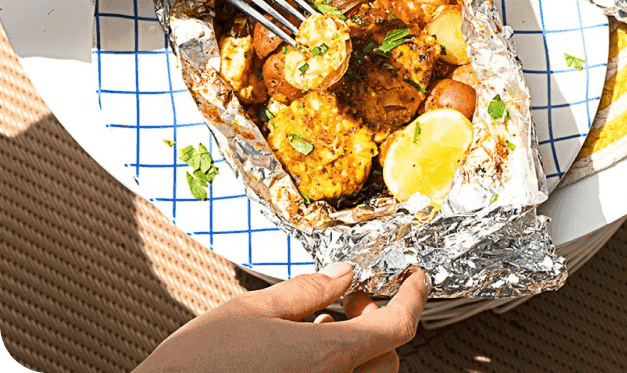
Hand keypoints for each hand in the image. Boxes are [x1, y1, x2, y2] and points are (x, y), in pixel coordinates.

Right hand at [132, 263, 429, 372]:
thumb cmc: (196, 366)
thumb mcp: (251, 310)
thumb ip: (306, 291)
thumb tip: (343, 275)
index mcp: (326, 358)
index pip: (397, 326)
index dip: (415, 296)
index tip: (418, 276)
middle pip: (388, 357)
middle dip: (378, 323)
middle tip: (349, 299)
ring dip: (360, 348)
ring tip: (323, 324)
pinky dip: (339, 367)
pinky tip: (305, 352)